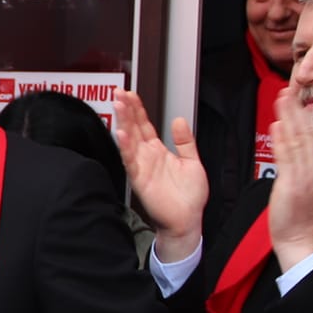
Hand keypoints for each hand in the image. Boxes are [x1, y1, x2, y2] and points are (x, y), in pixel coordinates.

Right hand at [111, 90, 207, 258]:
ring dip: (123, 122)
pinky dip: (126, 147)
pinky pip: (130, 161)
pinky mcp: (140, 179)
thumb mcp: (193, 162)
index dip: (138, 109)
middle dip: (126, 109)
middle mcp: (147, 156)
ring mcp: (142, 167)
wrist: (188, 219)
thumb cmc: (189, 196)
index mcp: (158, 151)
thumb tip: (178, 120)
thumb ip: (185, 141)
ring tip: (118, 105)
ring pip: (129, 140)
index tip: (131, 94)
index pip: (144, 125)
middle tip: (119, 92)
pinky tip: (122, 133)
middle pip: (134, 128)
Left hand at [266, 95, 312, 271]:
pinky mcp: (293, 184)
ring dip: (289, 118)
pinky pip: (288, 159)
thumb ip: (295, 157)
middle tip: (287, 90)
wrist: (301, 238)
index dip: (302, 114)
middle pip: (307, 132)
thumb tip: (285, 133)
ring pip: (298, 140)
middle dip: (296, 110)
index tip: (294, 97)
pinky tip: (278, 126)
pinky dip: (283, 141)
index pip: (312, 134)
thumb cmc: (300, 212)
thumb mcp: (303, 180)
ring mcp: (306, 176)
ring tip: (282, 99)